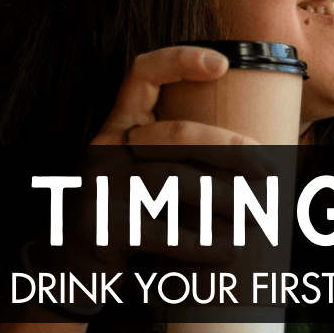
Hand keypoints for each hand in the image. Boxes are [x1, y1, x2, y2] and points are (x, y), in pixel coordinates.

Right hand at [36, 46, 269, 277]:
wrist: (65, 272)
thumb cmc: (119, 220)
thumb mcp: (135, 178)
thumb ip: (174, 162)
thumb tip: (252, 159)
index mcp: (117, 128)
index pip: (142, 73)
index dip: (180, 60)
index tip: (223, 64)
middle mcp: (105, 149)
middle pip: (175, 134)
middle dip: (230, 148)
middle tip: (268, 168)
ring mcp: (99, 187)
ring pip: (174, 182)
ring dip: (226, 199)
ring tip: (259, 216)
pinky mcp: (99, 226)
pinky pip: (164, 233)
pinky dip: (204, 245)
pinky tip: (230, 252)